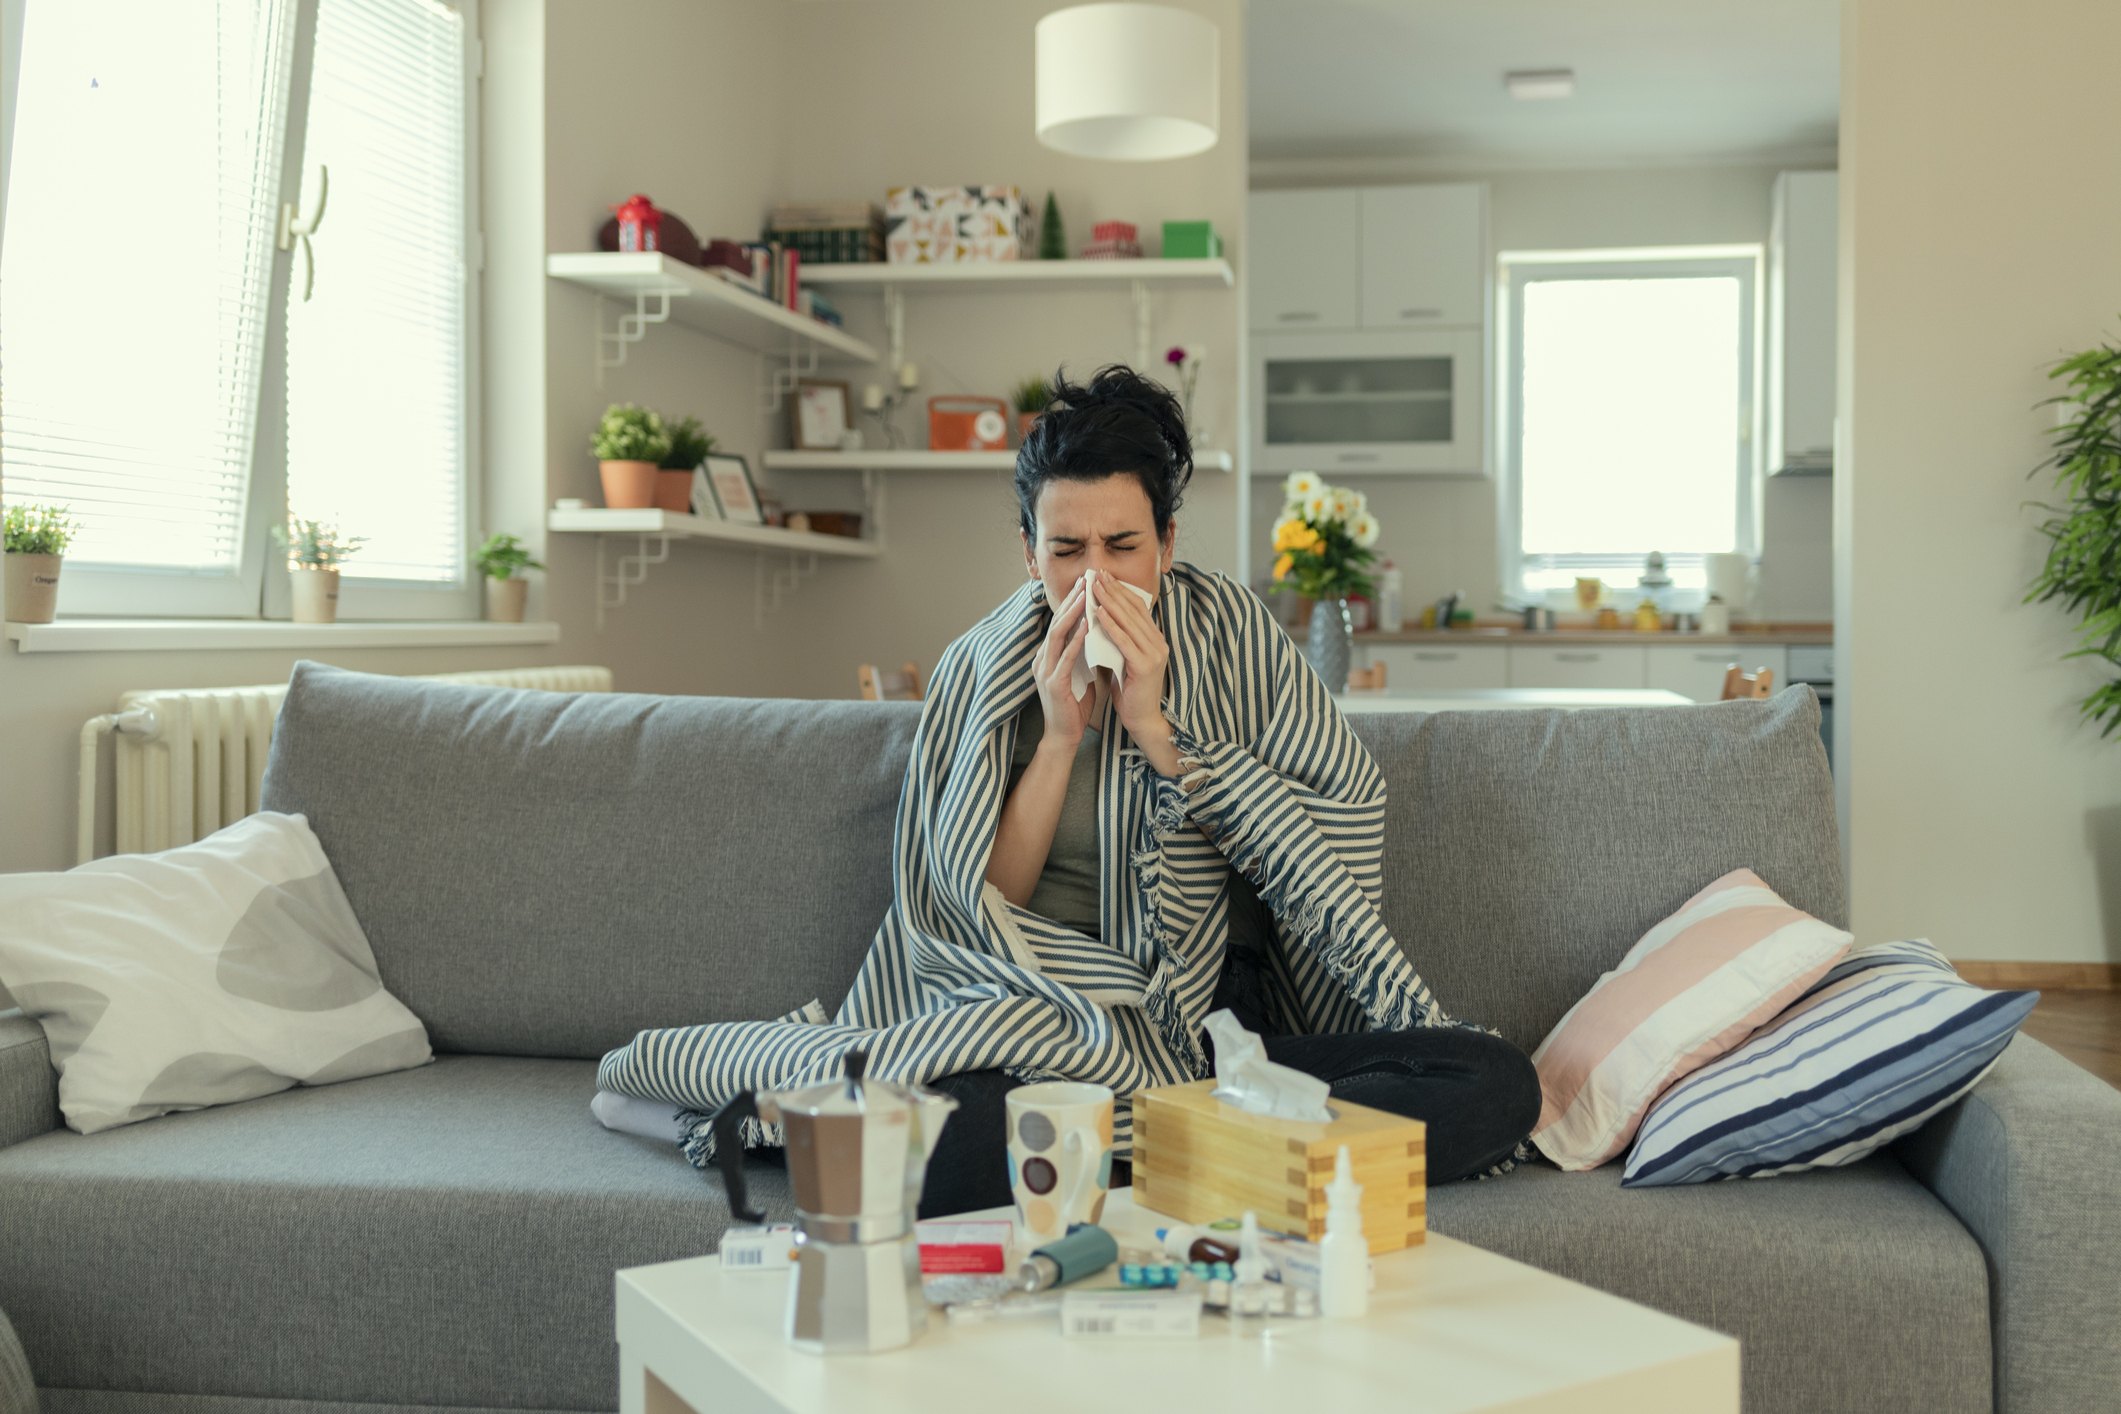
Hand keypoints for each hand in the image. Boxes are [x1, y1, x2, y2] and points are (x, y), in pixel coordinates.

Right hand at [1034, 576, 1093, 750]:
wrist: (1064, 736)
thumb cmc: (1074, 705)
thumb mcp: (1079, 673)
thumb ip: (1082, 654)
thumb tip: (1096, 633)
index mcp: (1049, 656)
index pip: (1060, 623)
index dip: (1071, 603)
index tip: (1086, 585)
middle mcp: (1043, 660)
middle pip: (1056, 623)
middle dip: (1071, 601)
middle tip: (1085, 581)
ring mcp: (1045, 671)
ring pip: (1056, 635)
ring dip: (1071, 614)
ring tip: (1085, 597)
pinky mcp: (1053, 684)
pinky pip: (1065, 657)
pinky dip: (1075, 640)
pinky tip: (1086, 627)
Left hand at [1089, 571, 1180, 775]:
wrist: (1142, 719)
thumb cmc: (1130, 691)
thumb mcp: (1124, 658)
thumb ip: (1120, 640)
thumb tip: (1101, 617)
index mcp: (1155, 640)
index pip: (1137, 608)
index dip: (1121, 590)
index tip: (1104, 576)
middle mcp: (1158, 643)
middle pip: (1134, 610)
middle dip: (1113, 590)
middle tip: (1097, 574)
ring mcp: (1154, 653)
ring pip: (1129, 621)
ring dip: (1110, 601)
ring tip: (1094, 587)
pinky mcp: (1145, 665)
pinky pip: (1124, 640)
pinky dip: (1111, 624)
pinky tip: (1098, 612)